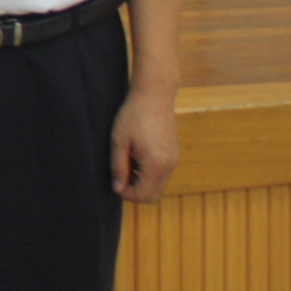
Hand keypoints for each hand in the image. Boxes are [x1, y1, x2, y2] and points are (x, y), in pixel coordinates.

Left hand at [110, 88, 179, 203]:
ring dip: (142, 181)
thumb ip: (118, 167)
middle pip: (153, 195)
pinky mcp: (174, 153)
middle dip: (135, 190)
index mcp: (156, 165)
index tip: (115, 181)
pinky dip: (149, 172)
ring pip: (158, 184)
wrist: (154, 95)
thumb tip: (118, 188)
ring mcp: (174, 160)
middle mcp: (169, 166)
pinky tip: (137, 155)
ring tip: (128, 160)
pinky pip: (162, 173)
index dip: (126, 194)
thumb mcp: (119, 141)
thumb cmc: (134, 115)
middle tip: (121, 174)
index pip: (143, 196)